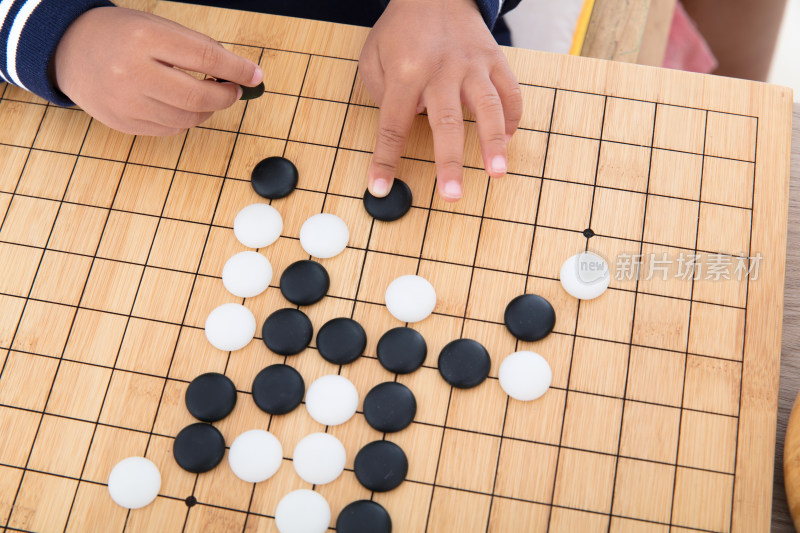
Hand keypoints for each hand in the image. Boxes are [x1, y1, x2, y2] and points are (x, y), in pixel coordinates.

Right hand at [53, 7, 262, 135]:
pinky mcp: (124, 123)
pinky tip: (178, 104)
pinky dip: (185, 119)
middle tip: (234, 90)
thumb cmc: (120, 36)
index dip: (236, 69)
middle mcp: (133, 73)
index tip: (255, 76)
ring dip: (206, 109)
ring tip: (204, 94)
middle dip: (226, 96)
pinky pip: (170, 129)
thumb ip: (197, 48)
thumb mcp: (157, 27)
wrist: (68, 50)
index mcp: (145, 40)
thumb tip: (240, 72)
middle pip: (198, 96)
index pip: (205, 58)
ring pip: (188, 118)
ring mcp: (126, 103)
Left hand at [359, 0, 522, 200]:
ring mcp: (472, 65)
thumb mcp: (373, 57)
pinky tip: (507, 140)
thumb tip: (401, 129)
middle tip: (451, 194)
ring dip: (493, 143)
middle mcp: (441, 71)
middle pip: (446, 124)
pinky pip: (509, 91)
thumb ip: (381, 95)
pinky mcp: (494, 59)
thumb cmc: (400, 30)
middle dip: (449, 163)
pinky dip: (511, 118)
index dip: (385, 161)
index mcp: (406, 73)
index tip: (381, 189)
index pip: (393, 126)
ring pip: (487, 108)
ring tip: (497, 172)